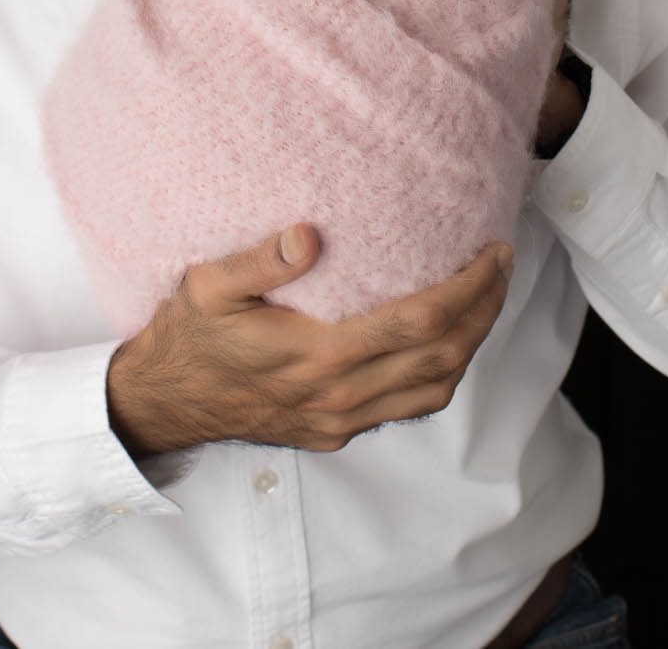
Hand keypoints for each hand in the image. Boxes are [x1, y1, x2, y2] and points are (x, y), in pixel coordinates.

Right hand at [106, 224, 513, 455]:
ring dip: (470, 346)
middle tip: (502, 266)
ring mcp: (339, 420)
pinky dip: (436, 376)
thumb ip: (261, 261)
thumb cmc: (188, 337)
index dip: (468, 287)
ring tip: (484, 301)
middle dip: (485, 310)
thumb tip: (309, 234)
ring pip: (433, 391)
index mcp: (319, 353)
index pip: (420, 320)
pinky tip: (438, 342)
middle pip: (443, 356)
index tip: (491, 252)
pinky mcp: (334, 433)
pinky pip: (405, 409)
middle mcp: (339, 394)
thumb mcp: (209, 286)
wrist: (165, 403)